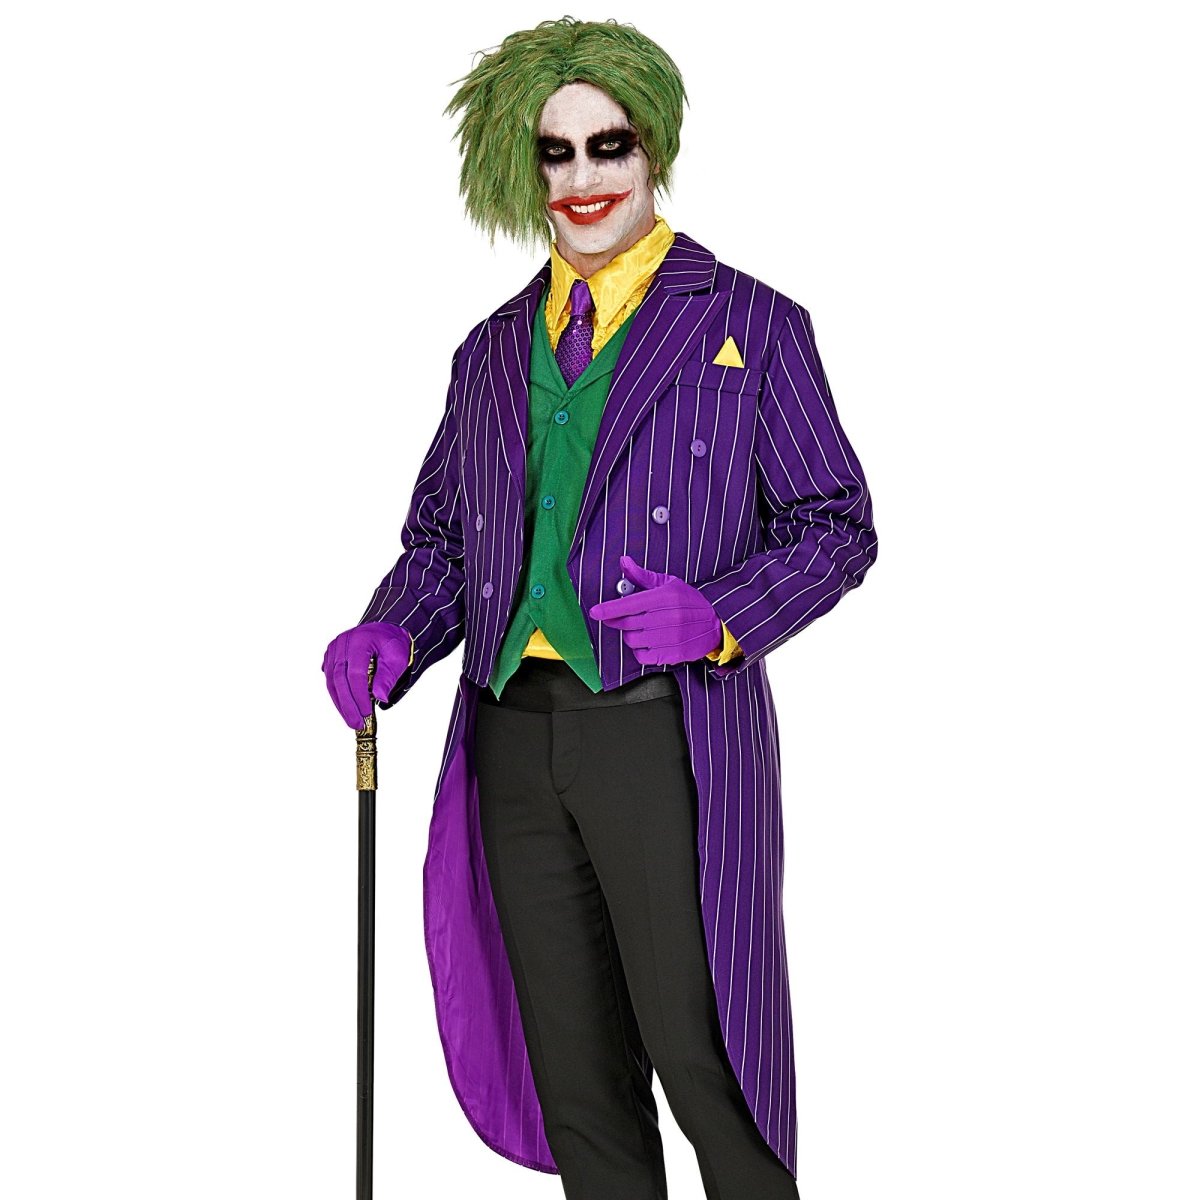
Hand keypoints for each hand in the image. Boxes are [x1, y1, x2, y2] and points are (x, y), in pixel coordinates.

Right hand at [322, 622, 412, 729]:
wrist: (385, 630)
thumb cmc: (392, 644)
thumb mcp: (397, 659)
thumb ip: (388, 677)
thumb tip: (380, 698)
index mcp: (360, 640)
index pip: (355, 673)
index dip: (359, 695)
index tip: (366, 713)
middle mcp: (342, 643)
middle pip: (339, 678)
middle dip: (348, 705)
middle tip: (356, 724)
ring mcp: (334, 649)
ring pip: (331, 680)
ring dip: (340, 703)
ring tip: (351, 721)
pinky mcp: (330, 656)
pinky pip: (330, 678)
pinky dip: (337, 695)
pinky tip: (345, 709)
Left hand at [588, 554, 721, 665]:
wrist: (716, 625)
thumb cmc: (690, 602)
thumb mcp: (670, 583)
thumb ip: (643, 576)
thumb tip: (624, 562)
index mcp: (665, 597)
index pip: (629, 604)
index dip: (609, 609)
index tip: (595, 612)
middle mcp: (668, 618)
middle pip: (627, 623)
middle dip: (617, 621)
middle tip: (618, 618)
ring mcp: (670, 638)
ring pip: (632, 640)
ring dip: (630, 635)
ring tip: (641, 628)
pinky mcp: (672, 655)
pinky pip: (642, 656)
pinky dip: (639, 650)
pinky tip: (647, 642)